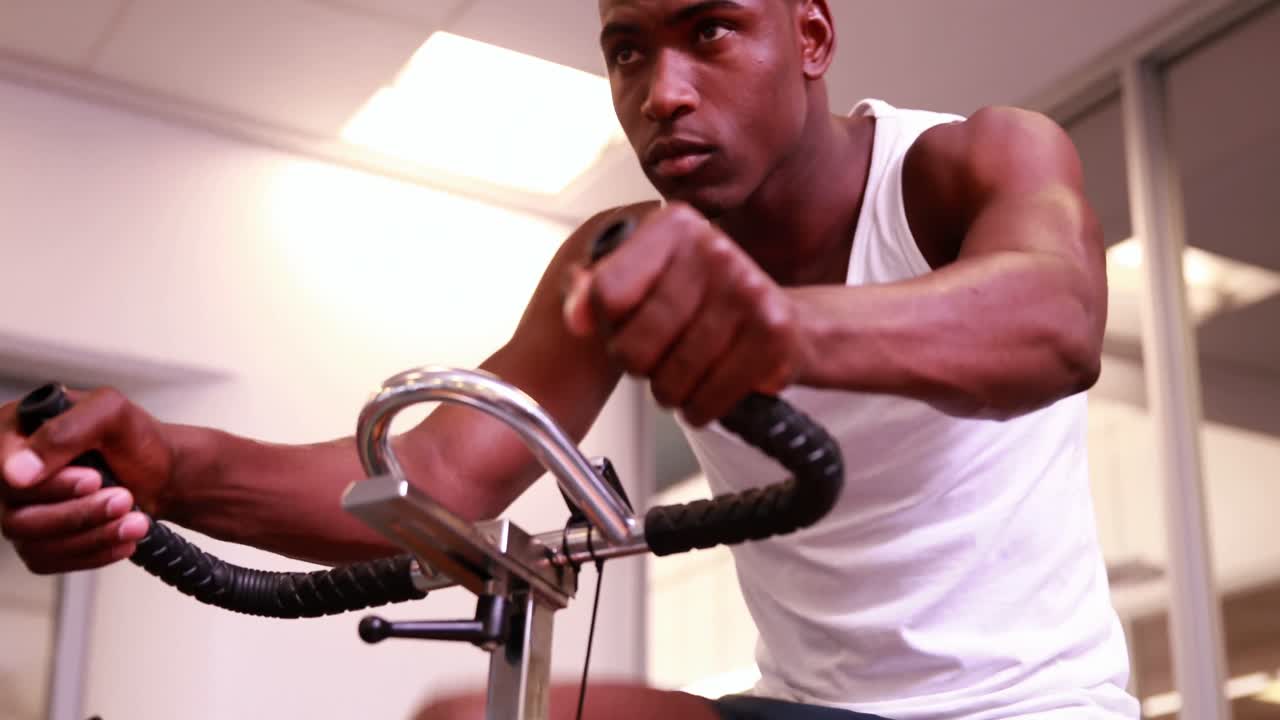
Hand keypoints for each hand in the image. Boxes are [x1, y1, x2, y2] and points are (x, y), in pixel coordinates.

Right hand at [1, 387, 174, 573]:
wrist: (161, 473)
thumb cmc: (134, 439)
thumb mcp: (110, 413)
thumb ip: (66, 431)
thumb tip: (17, 471)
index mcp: (16, 430)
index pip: (4, 468)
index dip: (48, 483)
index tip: (93, 481)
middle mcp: (10, 473)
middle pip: (17, 513)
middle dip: (79, 511)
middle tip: (124, 498)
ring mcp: (20, 509)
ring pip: (33, 542)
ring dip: (90, 535)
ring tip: (135, 521)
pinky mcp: (37, 540)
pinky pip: (48, 561)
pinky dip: (91, 554)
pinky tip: (123, 539)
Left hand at [563, 203, 806, 425]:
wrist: (783, 323)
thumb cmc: (704, 304)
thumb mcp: (645, 281)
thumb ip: (596, 291)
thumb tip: (577, 316)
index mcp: (673, 226)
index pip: (608, 294)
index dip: (610, 326)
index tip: (627, 324)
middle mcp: (712, 249)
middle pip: (634, 346)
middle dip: (640, 366)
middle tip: (658, 358)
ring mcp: (747, 290)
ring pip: (671, 379)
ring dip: (671, 392)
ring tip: (685, 375)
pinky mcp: (773, 333)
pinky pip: (708, 398)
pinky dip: (701, 408)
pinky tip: (707, 392)